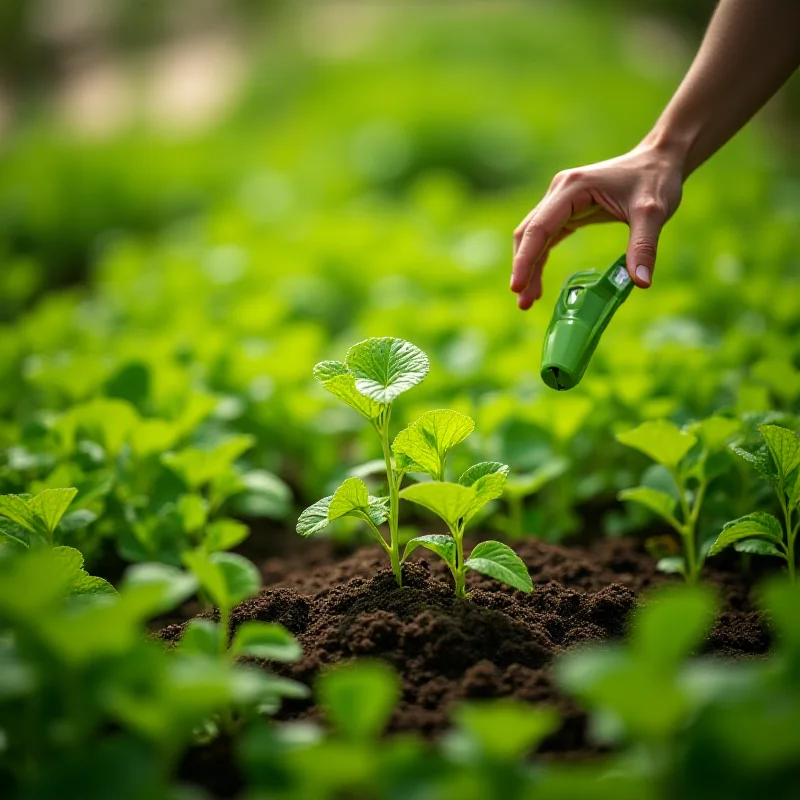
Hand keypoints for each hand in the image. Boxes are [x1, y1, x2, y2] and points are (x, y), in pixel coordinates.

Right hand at [510, 143, 683, 309]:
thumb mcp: (653, 213)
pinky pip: (545, 238)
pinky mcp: (568, 211)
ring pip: (532, 237)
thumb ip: (643, 247)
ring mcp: (561, 201)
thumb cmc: (656, 180)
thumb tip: (640, 284)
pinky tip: (538, 283)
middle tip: (524, 303)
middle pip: (528, 234)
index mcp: (572, 188)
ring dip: (528, 267)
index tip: (517, 286)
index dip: (525, 259)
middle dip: (522, 268)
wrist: (660, 159)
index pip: (539, 228)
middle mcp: (559, 192)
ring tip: (528, 299)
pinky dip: (539, 260)